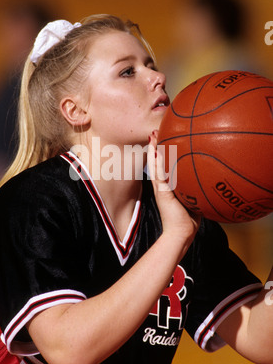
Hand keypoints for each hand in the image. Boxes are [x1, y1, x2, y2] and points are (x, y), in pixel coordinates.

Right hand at [148, 130, 199, 246]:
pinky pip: (158, 174)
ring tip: (152, 135)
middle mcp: (163, 185)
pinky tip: (154, 150)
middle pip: (157, 161)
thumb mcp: (194, 198)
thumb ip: (197, 187)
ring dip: (153, 150)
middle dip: (156, 146)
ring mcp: (161, 188)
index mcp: (168, 186)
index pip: (164, 165)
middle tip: (155, 131)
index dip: (162, 152)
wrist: (182, 233)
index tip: (164, 138)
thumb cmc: (189, 218)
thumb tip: (211, 176)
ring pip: (155, 165)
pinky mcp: (161, 192)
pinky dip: (155, 161)